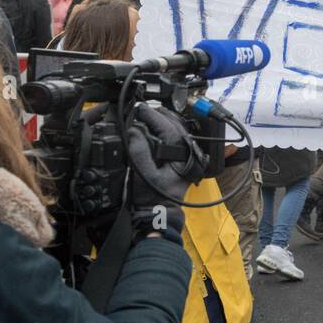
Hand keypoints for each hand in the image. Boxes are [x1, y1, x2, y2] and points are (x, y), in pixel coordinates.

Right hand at [126, 103, 206, 233]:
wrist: (158, 214)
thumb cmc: (152, 198)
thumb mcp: (142, 174)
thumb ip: (139, 152)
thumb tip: (134, 130)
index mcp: (182, 156)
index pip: (169, 128)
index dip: (153, 116)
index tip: (139, 108)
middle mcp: (188, 154)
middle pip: (176, 126)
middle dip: (159, 114)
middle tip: (141, 108)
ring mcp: (186, 157)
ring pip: (177, 131)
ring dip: (162, 121)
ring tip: (146, 114)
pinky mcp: (181, 160)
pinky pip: (175, 139)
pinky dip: (164, 130)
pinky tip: (153, 128)